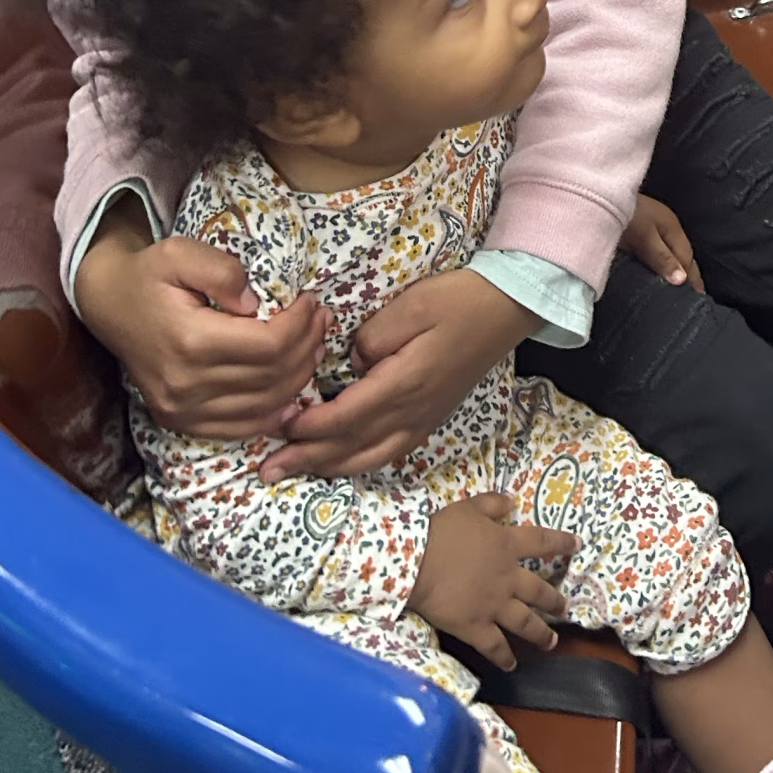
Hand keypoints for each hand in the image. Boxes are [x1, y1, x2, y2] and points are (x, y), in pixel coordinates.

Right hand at [76, 206, 326, 436]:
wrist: (109, 304)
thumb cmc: (150, 274)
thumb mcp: (180, 253)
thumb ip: (222, 272)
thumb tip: (257, 304)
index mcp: (190, 341)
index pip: (269, 346)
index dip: (300, 325)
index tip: (310, 301)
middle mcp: (186, 384)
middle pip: (272, 377)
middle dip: (307, 346)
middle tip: (321, 320)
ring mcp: (182, 409)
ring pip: (264, 405)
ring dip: (299, 377)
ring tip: (313, 345)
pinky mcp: (181, 421)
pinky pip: (241, 428)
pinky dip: (273, 413)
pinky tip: (292, 391)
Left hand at [260, 267, 532, 482]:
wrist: (506, 309)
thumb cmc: (458, 301)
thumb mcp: (411, 305)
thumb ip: (373, 337)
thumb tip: (350, 363)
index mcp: (405, 384)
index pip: (346, 417)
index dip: (309, 427)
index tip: (279, 424)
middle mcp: (413, 412)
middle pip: (352, 447)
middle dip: (307, 460)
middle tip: (266, 469)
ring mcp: (424, 419)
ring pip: (369, 457)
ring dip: (328, 467)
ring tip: (295, 471)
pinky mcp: (430, 417)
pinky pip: (388, 452)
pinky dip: (358, 463)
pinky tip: (341, 462)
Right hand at [408, 491, 575, 669]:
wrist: (417, 563)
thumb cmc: (442, 531)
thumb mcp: (469, 507)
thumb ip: (492, 504)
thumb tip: (512, 501)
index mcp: (507, 546)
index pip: (542, 542)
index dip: (561, 542)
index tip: (578, 545)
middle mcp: (508, 578)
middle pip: (539, 591)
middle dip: (554, 601)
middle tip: (564, 609)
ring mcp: (494, 606)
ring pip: (525, 623)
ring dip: (541, 634)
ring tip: (551, 642)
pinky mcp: (476, 628)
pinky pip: (495, 646)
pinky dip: (504, 657)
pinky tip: (511, 665)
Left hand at [623, 192, 702, 291]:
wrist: (597, 196)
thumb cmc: (625, 217)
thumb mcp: (644, 238)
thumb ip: (663, 259)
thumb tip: (683, 280)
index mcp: (673, 228)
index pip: (687, 258)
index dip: (693, 278)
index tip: (699, 297)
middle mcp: (666, 227)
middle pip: (682, 255)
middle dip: (689, 274)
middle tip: (693, 296)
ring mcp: (652, 228)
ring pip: (670, 253)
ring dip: (676, 269)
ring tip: (678, 289)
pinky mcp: (638, 232)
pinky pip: (657, 251)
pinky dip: (662, 263)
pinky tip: (657, 272)